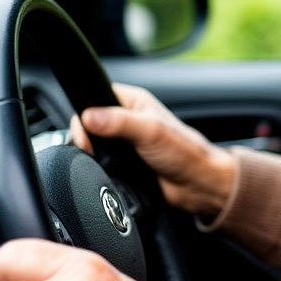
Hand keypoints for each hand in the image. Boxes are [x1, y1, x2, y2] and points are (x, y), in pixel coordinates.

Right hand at [70, 82, 234, 217]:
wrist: (196, 184)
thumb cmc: (185, 153)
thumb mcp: (151, 132)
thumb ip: (120, 122)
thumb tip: (89, 117)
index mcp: (133, 101)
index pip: (94, 96)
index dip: (84, 113)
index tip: (86, 134)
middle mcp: (127, 118)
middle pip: (89, 122)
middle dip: (85, 136)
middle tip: (92, 151)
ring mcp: (123, 141)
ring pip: (92, 142)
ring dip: (92, 153)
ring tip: (100, 160)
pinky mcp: (121, 161)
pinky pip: (99, 161)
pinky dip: (98, 166)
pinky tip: (105, 170)